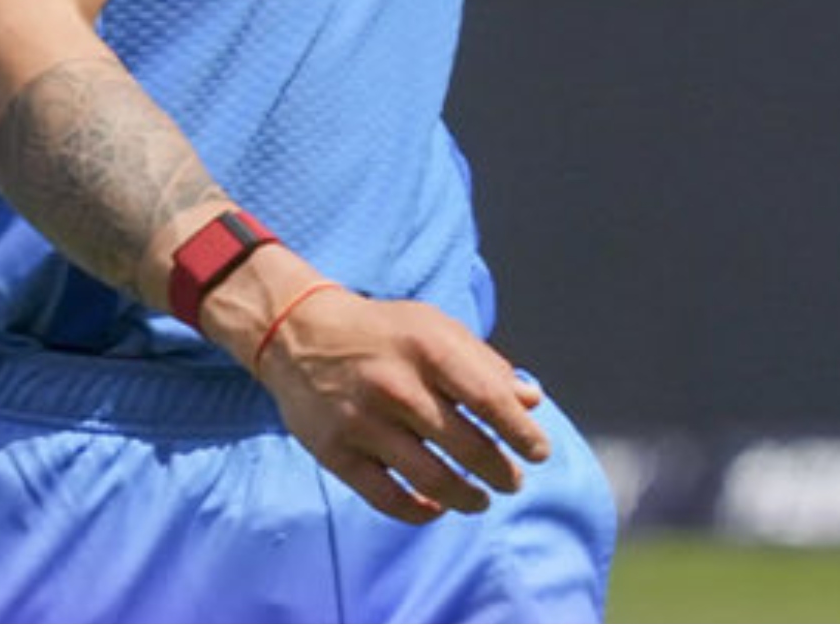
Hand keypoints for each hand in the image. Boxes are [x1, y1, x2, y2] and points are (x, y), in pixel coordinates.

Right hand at [249, 287, 553, 523]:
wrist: (299, 333)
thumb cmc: (385, 332)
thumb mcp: (437, 328)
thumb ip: (486, 364)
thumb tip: (531, 402)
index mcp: (430, 350)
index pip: (489, 400)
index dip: (521, 433)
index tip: (540, 452)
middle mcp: (397, 387)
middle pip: (466, 446)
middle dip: (501, 472)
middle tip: (514, 481)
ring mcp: (363, 423)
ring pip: (431, 478)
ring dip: (467, 497)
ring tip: (483, 499)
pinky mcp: (335, 453)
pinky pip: (385, 497)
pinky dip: (419, 510)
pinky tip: (437, 507)